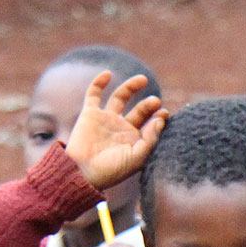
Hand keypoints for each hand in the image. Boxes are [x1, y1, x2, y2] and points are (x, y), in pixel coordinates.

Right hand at [64, 71, 167, 189]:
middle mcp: (121, 128)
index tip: (163, 114)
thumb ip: (150, 139)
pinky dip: (99, 82)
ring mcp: (105, 119)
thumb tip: (160, 119)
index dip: (159, 117)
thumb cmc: (111, 170)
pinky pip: (94, 94)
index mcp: (134, 140)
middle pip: (140, 109)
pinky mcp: (90, 114)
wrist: (82, 172)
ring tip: (142, 79)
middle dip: (148, 104)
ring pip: (120, 97)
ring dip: (131, 86)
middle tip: (155, 101)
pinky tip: (108, 74)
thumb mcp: (136, 158)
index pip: (151, 124)